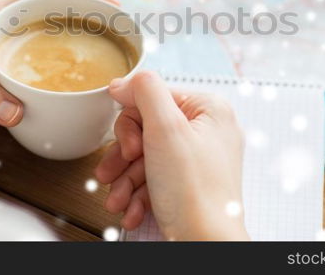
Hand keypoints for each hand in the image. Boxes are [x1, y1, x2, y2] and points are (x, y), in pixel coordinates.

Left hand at [0, 0, 117, 125]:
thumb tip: (18, 114)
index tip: (110, 4)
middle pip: (44, 26)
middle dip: (78, 30)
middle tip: (110, 43)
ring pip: (32, 62)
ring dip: (58, 68)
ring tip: (90, 78)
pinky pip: (13, 94)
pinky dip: (33, 100)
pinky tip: (50, 109)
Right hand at [95, 71, 248, 240]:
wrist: (205, 244)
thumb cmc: (194, 192)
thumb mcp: (165, 128)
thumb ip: (145, 92)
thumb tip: (124, 81)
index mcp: (209, 109)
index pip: (155, 97)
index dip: (132, 122)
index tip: (128, 146)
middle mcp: (208, 131)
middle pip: (147, 128)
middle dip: (124, 157)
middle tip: (115, 172)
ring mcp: (199, 160)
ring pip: (147, 158)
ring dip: (125, 181)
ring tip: (118, 200)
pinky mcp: (189, 185)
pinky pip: (155, 180)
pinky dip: (138, 196)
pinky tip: (131, 211)